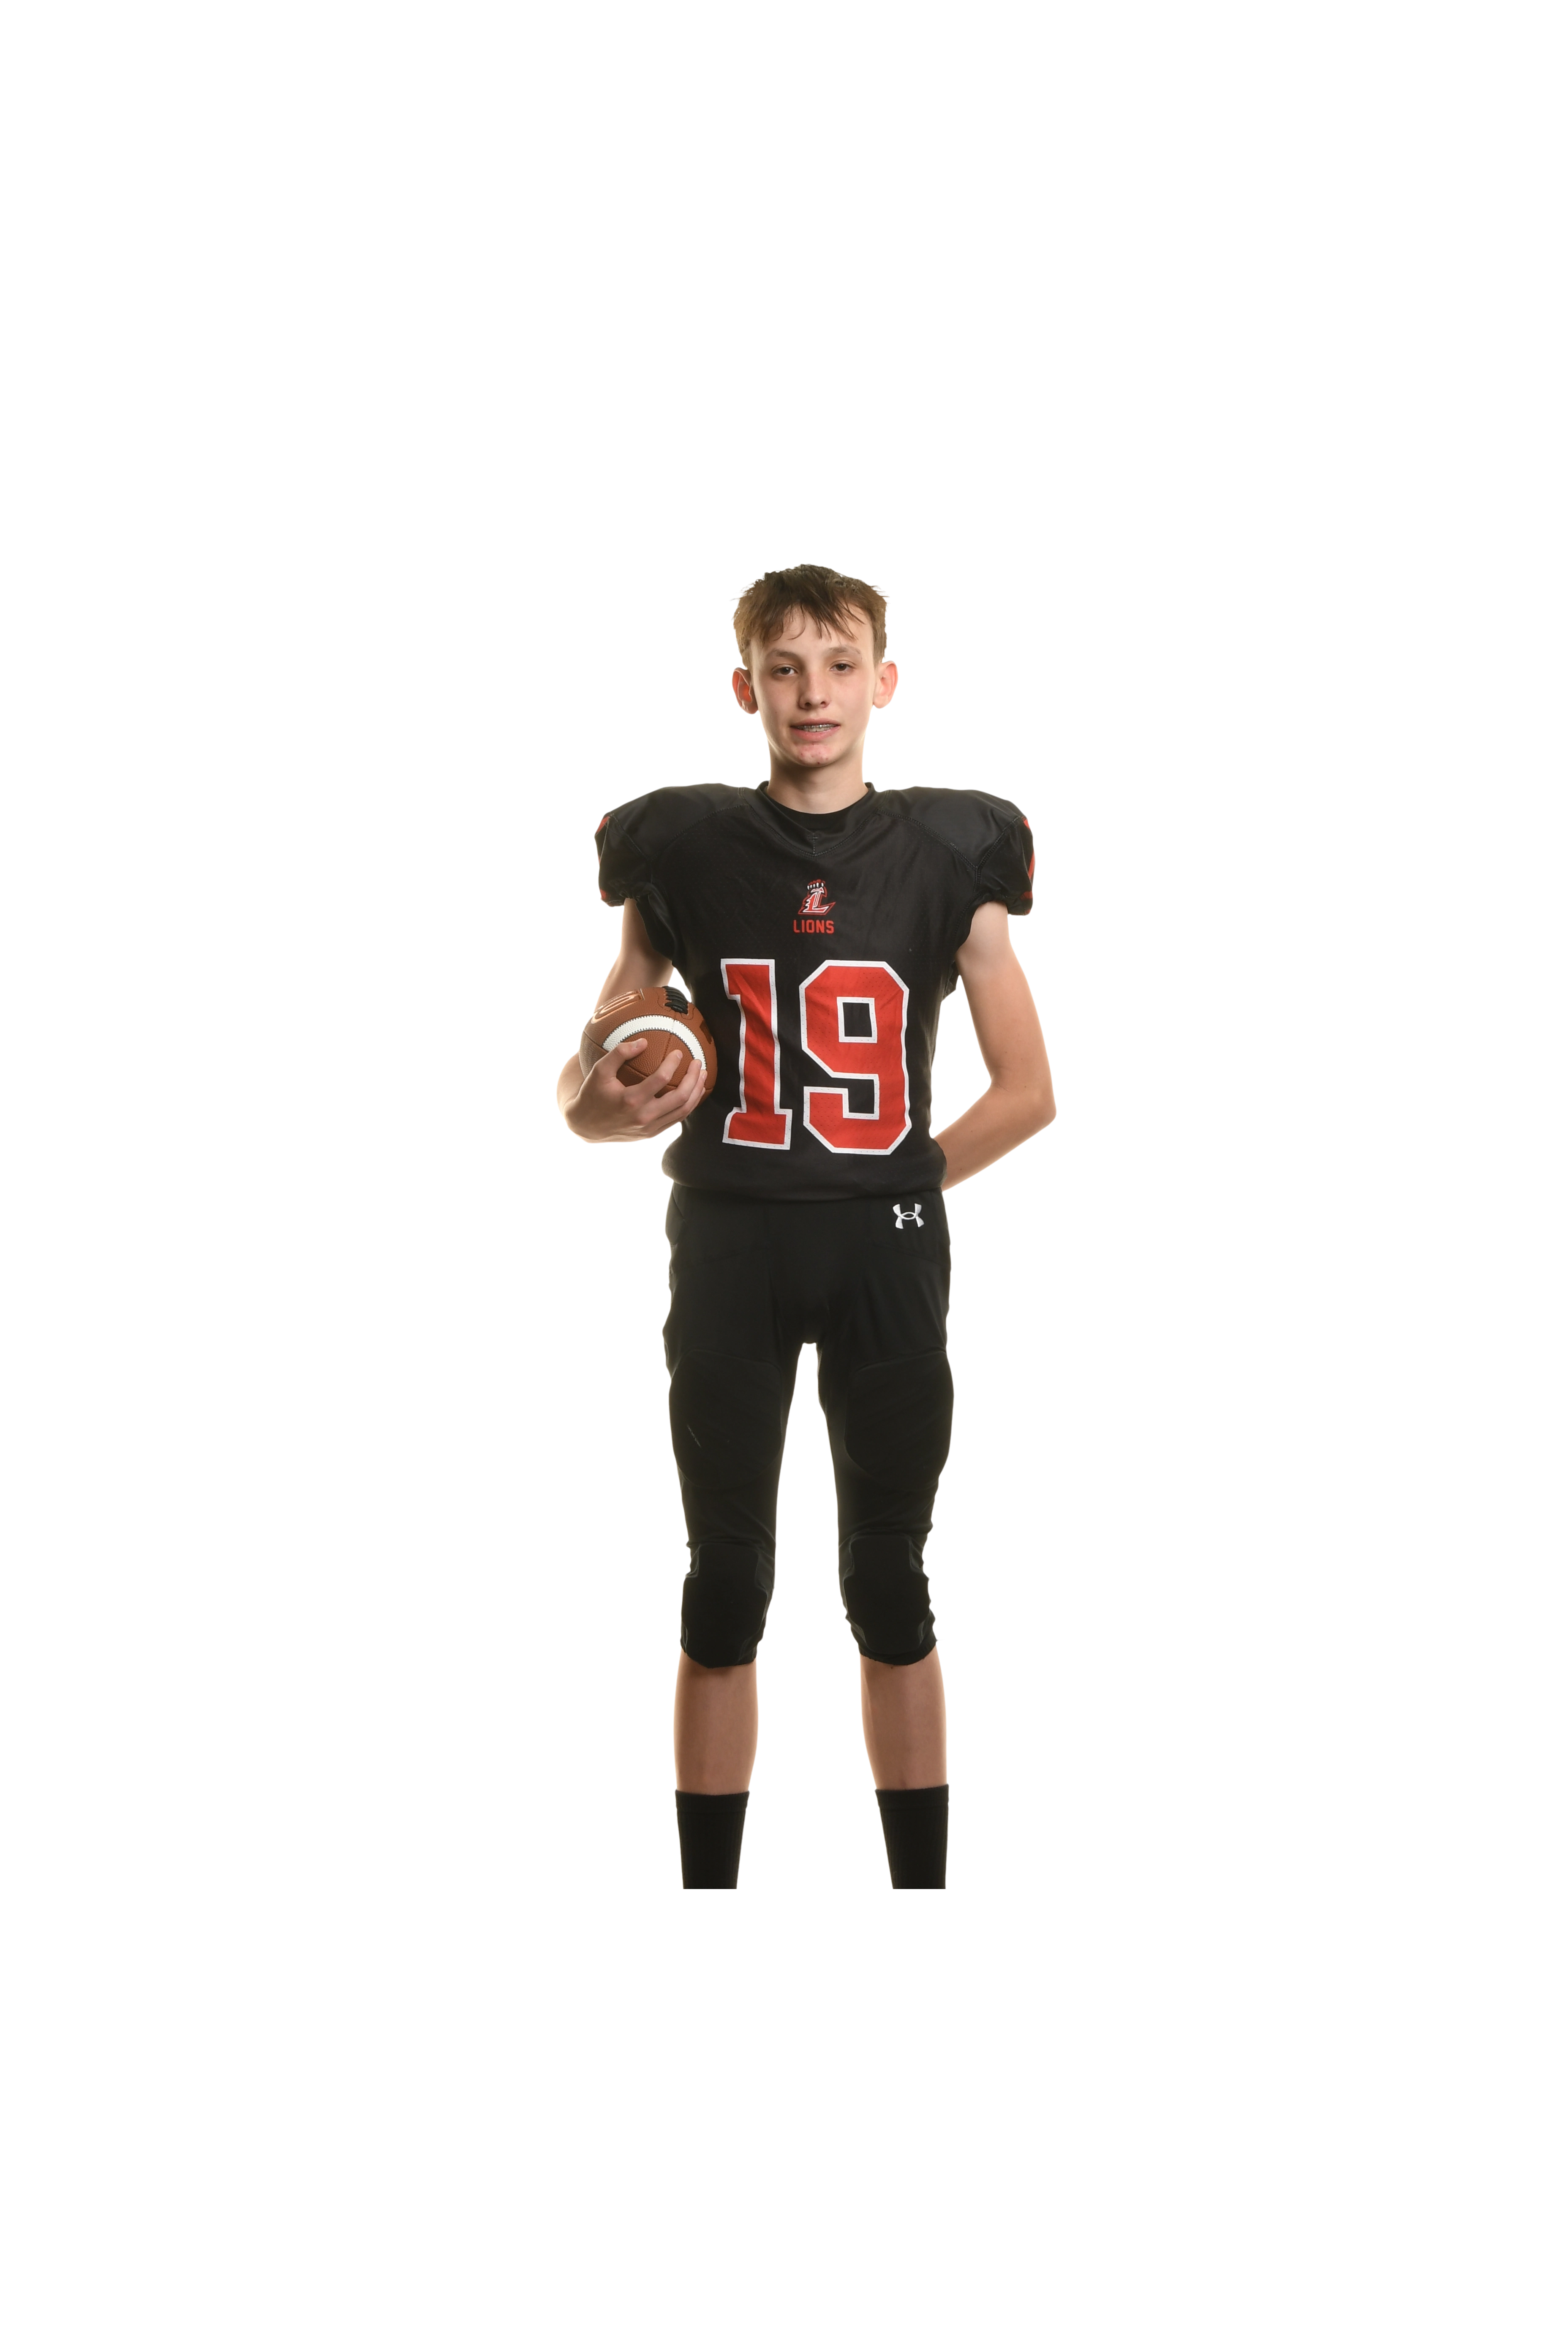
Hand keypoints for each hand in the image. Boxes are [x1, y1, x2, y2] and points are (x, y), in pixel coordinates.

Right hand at [563, 1036, 707, 1141]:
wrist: (585, 1127)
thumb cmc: (592, 1094)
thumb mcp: (600, 1071)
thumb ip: (619, 1053)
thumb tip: (644, 1041)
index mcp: (631, 1100)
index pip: (661, 1079)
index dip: (673, 1063)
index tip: (679, 1053)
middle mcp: (643, 1117)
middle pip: (680, 1097)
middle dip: (693, 1078)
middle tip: (698, 1063)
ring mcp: (649, 1128)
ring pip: (683, 1111)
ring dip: (696, 1092)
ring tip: (702, 1076)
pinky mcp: (651, 1134)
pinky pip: (676, 1119)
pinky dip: (688, 1105)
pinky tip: (692, 1092)